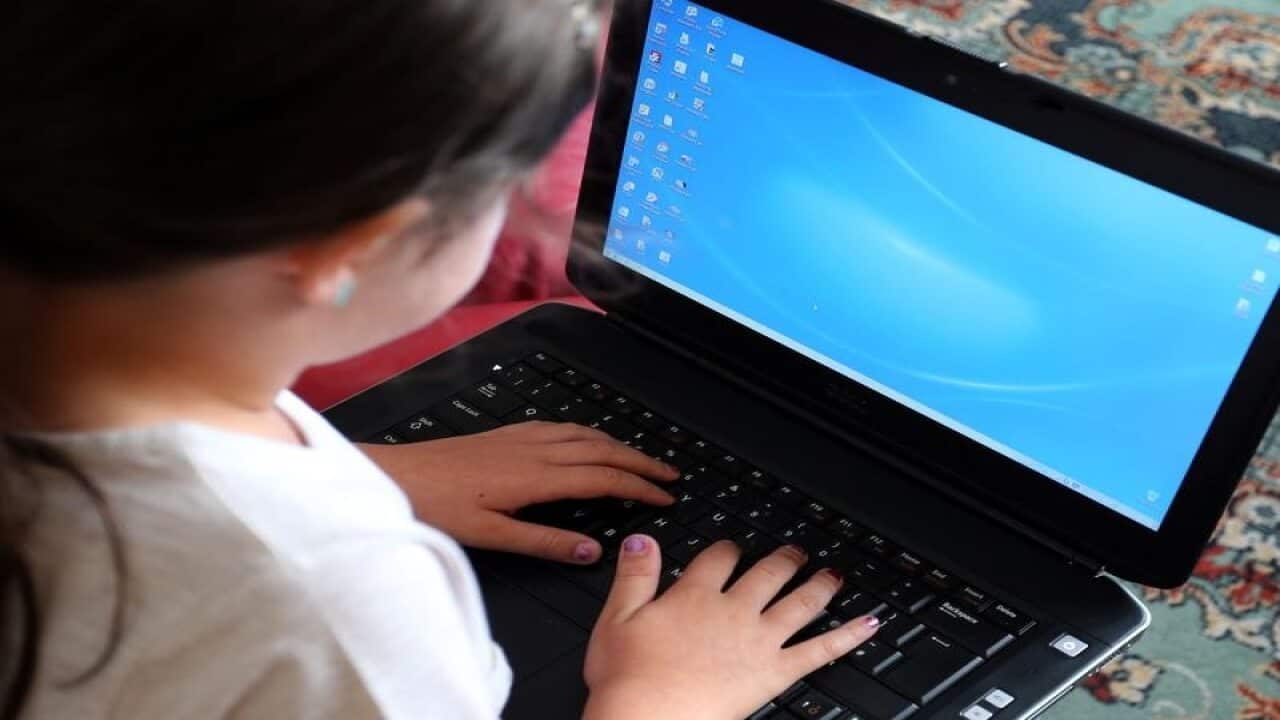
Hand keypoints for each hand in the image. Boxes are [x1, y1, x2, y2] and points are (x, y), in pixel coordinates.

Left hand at [359, 422, 678, 563]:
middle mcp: (534, 449)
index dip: (639, 486)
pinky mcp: (507, 433)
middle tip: (670, 474)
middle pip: (603, 449)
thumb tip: (592, 552)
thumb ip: (545, 542)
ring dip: (619, 444)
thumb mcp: (492, 535)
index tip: (666, 496)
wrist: (396, 475)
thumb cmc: (436, 506)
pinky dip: (589, 433)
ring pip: (585, 434)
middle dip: (641, 460)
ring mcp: (521, 437)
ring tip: (641, 457)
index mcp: (536, 476)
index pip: (603, 477)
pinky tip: (589, 439)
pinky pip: (562, 427)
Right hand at [583, 537, 880, 719]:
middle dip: (784, 559)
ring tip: (834, 575)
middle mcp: (733, 611)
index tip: (732, 548)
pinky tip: (869, 624)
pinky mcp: (775, 672)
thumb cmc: (628, 680)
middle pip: (766, 574)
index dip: (727, 550)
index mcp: (694, 596)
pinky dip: (848, 635)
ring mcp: (759, 641)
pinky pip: (821, 649)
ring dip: (819, 585)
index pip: (719, 559)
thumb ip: (635, 576)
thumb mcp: (616, 619)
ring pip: (799, 603)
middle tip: (796, 551)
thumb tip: (642, 540)